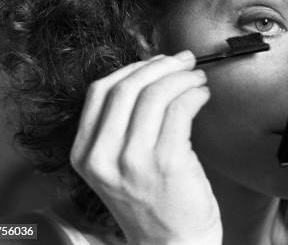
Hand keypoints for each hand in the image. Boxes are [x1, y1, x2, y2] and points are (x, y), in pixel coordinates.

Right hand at [70, 51, 221, 244]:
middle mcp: (103, 157)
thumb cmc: (153, 202)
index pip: (100, 92)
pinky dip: (194, 94)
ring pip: (155, 94)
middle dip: (160, 65)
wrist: (171, 244)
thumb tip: (150, 75)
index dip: (132, 68)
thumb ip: (122, 126)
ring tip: (197, 78)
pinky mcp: (167, 162)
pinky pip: (180, 109)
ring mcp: (133, 161)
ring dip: (181, 77)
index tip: (157, 61)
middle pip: (126, 87)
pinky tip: (202, 95)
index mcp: (86, 154)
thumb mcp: (119, 166)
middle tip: (183, 60)